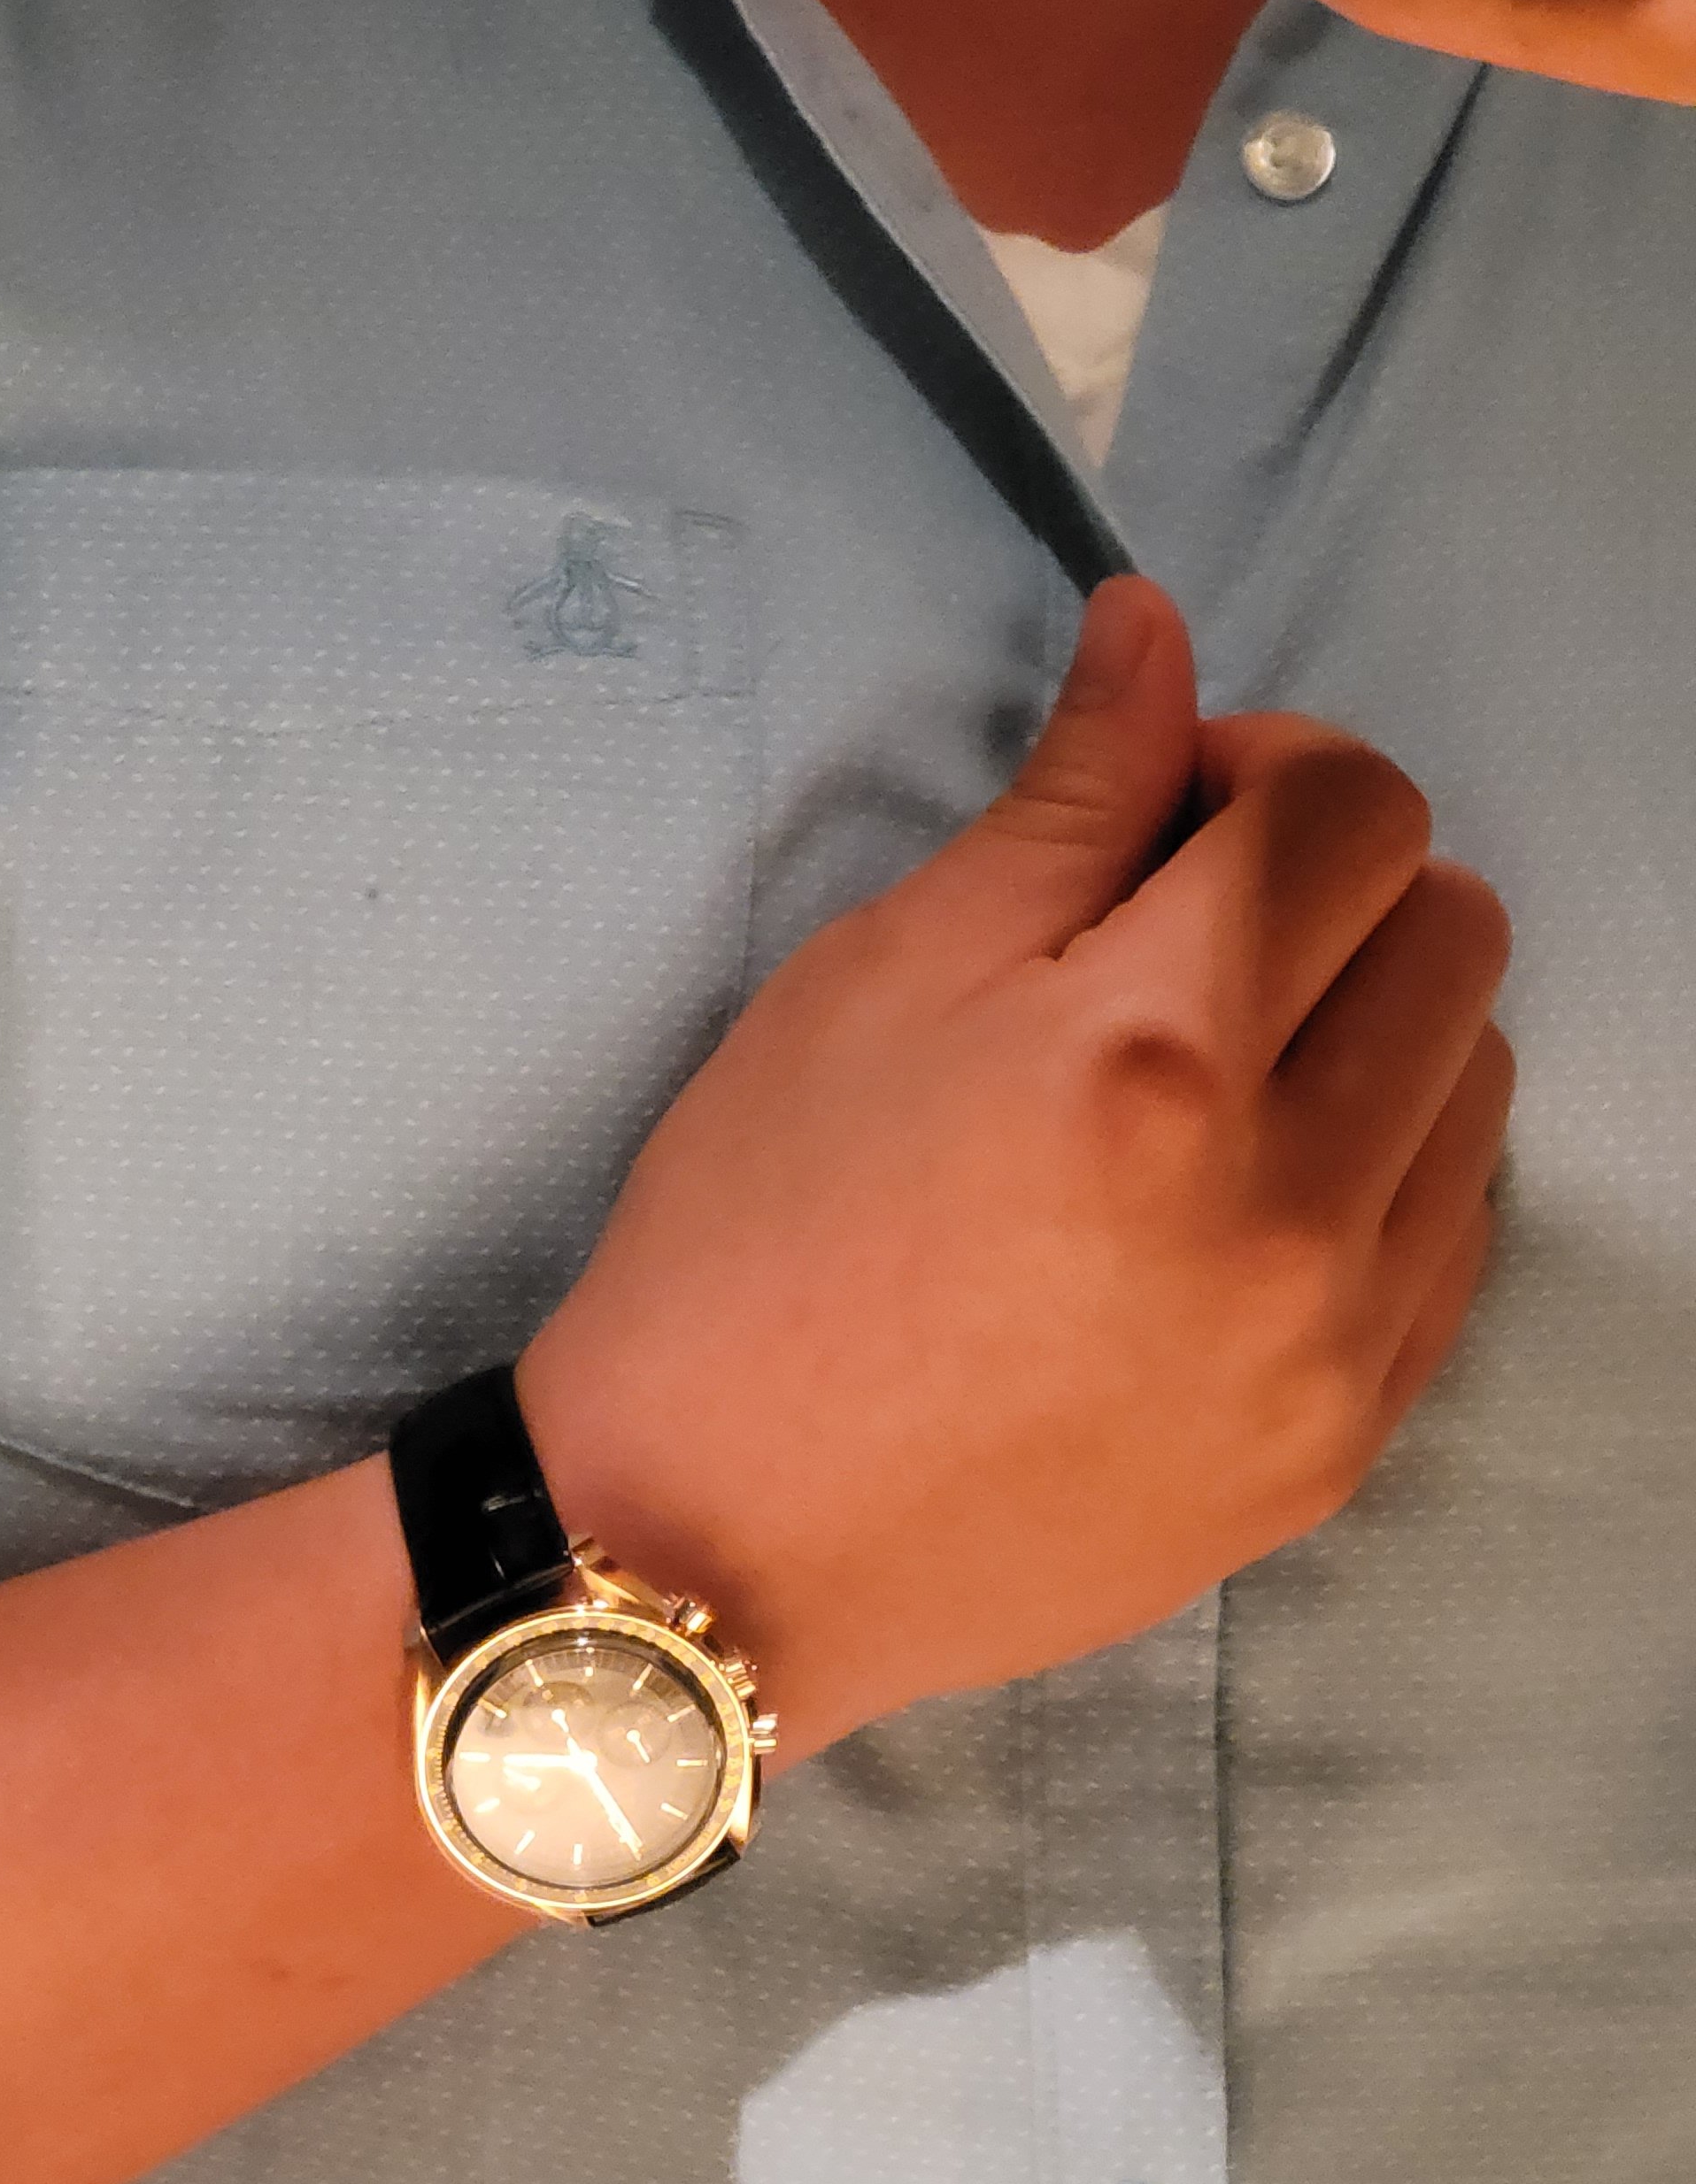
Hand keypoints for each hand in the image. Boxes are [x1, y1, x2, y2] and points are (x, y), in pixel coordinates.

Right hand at [520, 576, 1513, 1751]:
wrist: (710, 1544)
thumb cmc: (749, 1255)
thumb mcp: (870, 986)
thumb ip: (1058, 807)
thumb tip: (1157, 639)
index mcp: (1153, 1053)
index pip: (1353, 809)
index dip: (1267, 766)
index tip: (1175, 813)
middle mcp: (1281, 1200)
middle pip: (1451, 929)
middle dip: (1336, 886)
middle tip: (1186, 933)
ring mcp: (1326, 1341)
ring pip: (1473, 1087)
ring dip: (1371, 1034)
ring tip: (1210, 1081)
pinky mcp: (1333, 1445)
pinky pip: (1448, 1247)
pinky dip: (1372, 1182)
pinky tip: (1228, 1203)